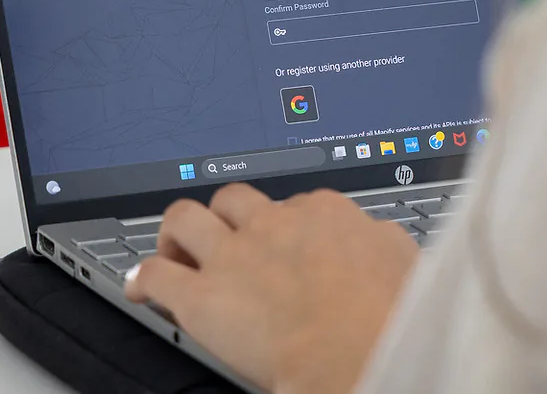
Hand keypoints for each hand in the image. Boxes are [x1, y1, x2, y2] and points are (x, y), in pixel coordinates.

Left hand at [125, 183, 418, 393]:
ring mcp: (234, 256)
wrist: (356, 347)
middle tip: (225, 241)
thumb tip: (378, 240)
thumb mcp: (404, 259)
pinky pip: (156, 274)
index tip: (284, 244)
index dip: (283, 226)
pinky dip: (144, 278)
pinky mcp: (201, 297)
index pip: (294, 204)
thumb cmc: (388, 313)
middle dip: (226, 217)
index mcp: (325, 213)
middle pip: (234, 200)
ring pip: (185, 218)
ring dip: (177, 234)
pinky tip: (141, 289)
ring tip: (176, 252)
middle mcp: (274, 223)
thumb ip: (382, 242)